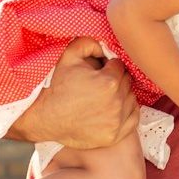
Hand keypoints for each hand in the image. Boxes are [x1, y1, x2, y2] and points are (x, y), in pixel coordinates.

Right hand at [9, 38, 136, 150]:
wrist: (46, 118)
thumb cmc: (58, 87)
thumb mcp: (68, 57)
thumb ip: (88, 43)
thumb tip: (104, 46)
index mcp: (109, 82)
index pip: (119, 66)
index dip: (109, 65)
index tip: (100, 70)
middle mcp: (116, 102)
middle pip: (127, 82)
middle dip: (116, 79)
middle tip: (101, 82)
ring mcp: (116, 121)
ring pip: (131, 99)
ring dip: (122, 94)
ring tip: (106, 95)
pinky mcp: (115, 136)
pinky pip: (133, 118)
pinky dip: (128, 111)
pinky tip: (116, 108)